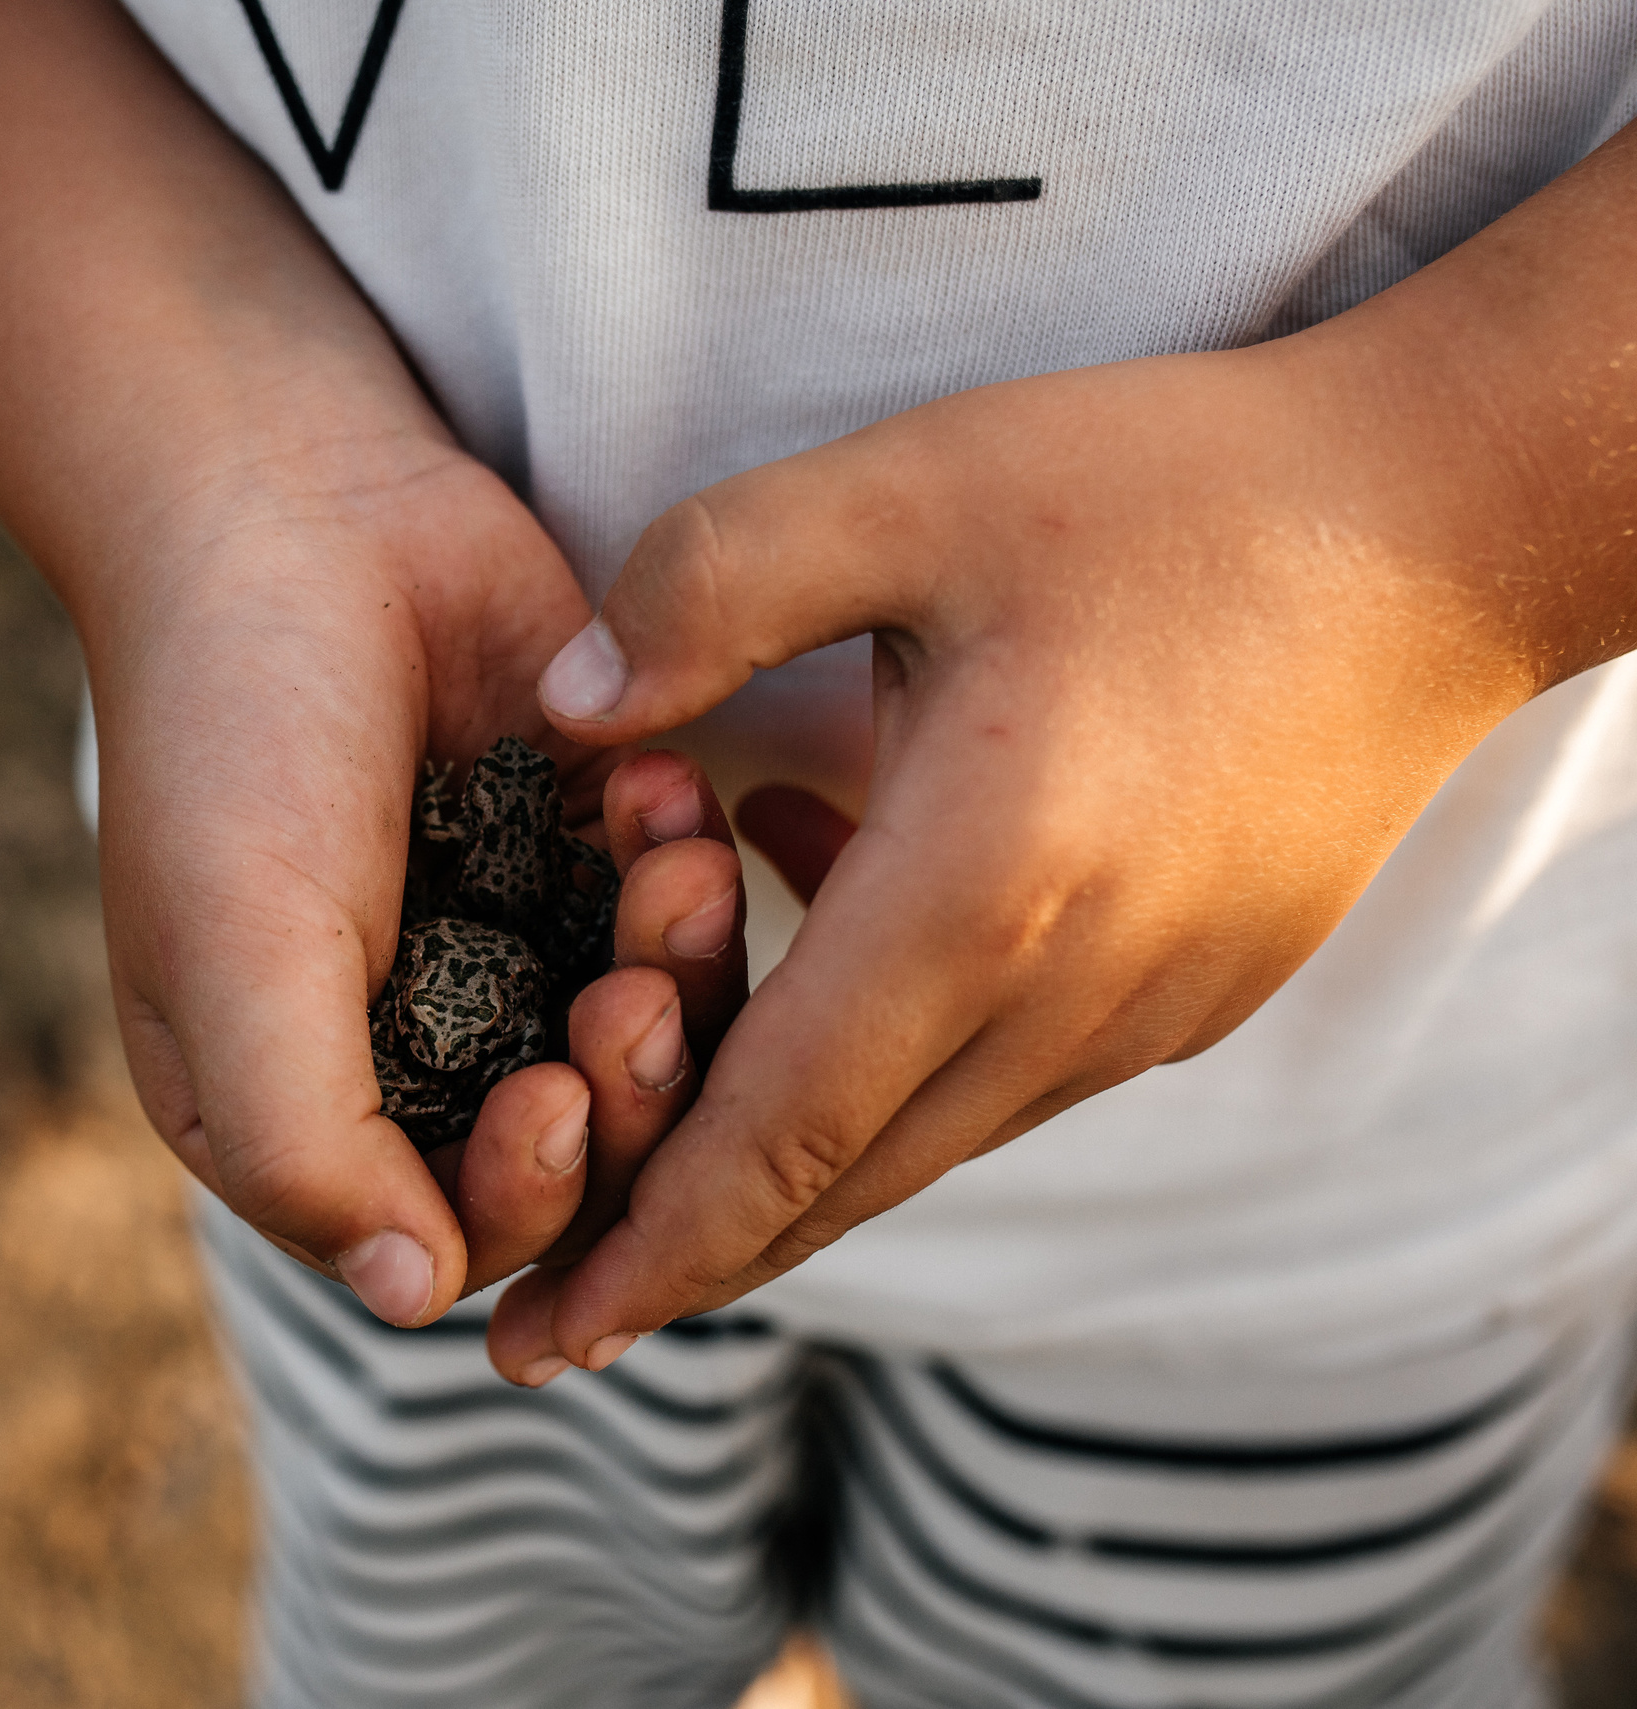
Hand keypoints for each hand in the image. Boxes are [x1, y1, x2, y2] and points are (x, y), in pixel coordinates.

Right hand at [94, 437, 631, 1322]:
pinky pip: (680, 912)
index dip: (533, 1198)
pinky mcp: (584, 844)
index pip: (450, 1230)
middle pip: (581, 1153)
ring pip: (654, 1037)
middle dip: (634, 1091)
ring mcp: (507, 938)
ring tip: (668, 867)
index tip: (557, 1094)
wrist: (286, 502)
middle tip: (639, 989)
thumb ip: (302, 1140)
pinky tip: (653, 790)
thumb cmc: (226, 733)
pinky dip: (686, 870)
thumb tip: (416, 1298)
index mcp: (298, 1095)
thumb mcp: (228, 953)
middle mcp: (412, 1036)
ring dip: (680, 974)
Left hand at [506, 334, 1568, 1371]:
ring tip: (639, 1103)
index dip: (645, 1247)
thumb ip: (711, 586)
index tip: (536, 1342)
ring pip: (914, 1136)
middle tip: (544, 1316)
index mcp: (982, 898)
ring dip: (774, 1132)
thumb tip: (561, 708)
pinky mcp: (1187, 991)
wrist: (1447, 528)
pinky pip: (993, 1065)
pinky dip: (873, 1036)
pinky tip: (805, 872)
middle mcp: (1067, 1000)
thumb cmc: (1178, 491)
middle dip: (678, 1254)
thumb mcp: (918, 483)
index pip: (779, 1135)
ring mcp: (1142, 1014)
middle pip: (837, 1183)